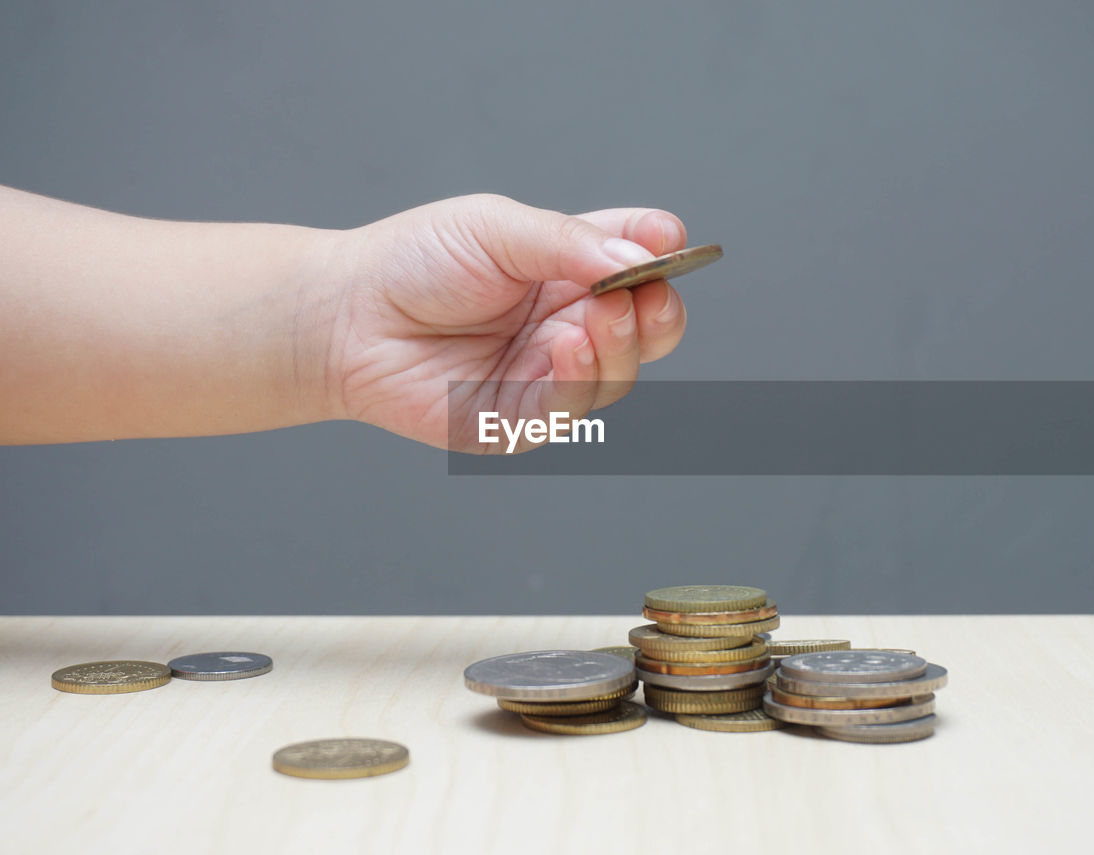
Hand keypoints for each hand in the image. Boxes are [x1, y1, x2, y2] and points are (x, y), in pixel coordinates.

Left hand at [323, 194, 688, 451]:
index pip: (636, 262)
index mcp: (566, 270)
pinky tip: (569, 346)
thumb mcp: (496, 227)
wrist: (346, 318)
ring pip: (618, 374)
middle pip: (646, 329)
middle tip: (645, 292)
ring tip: (596, 314)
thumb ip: (570, 242)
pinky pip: (571, 410)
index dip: (662, 255)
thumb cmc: (413, 262)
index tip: (673, 242)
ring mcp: (546, 374)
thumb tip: (642, 258)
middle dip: (659, 312)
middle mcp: (566, 323)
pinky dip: (581, 379)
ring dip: (619, 344)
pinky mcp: (519, 420)